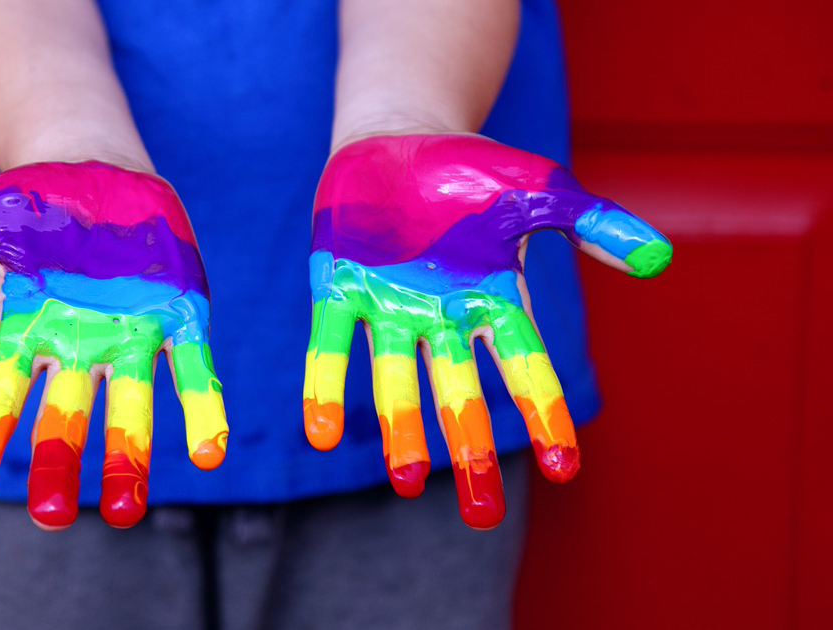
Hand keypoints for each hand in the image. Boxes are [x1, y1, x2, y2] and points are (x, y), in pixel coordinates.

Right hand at [0, 161, 227, 529]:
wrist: (99, 172)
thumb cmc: (28, 203)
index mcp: (24, 332)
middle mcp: (77, 349)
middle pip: (63, 419)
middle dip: (57, 464)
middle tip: (52, 517)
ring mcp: (129, 338)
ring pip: (128, 410)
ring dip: (129, 459)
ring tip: (126, 514)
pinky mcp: (179, 318)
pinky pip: (191, 370)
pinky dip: (201, 408)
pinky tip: (209, 451)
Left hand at [303, 134, 670, 528]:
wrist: (398, 138)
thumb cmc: (473, 171)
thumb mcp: (539, 189)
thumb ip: (592, 224)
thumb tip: (659, 258)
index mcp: (493, 297)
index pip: (525, 364)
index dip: (543, 412)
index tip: (562, 466)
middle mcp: (441, 315)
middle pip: (458, 392)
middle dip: (468, 447)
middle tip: (480, 512)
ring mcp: (387, 304)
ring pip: (396, 378)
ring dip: (401, 428)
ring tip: (406, 483)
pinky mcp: (337, 287)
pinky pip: (331, 343)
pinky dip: (326, 385)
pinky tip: (321, 434)